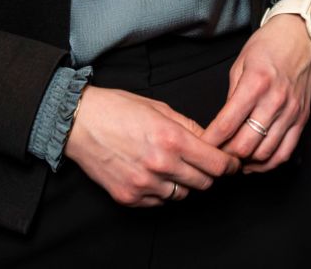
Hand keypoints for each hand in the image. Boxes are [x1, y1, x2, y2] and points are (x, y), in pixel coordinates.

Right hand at [63, 86, 239, 206]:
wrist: (79, 122)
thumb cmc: (118, 109)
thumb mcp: (160, 108)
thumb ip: (189, 127)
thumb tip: (212, 141)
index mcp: (172, 139)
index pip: (217, 164)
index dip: (230, 165)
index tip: (231, 163)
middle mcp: (161, 165)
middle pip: (204, 183)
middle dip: (209, 173)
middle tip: (203, 163)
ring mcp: (144, 184)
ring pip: (183, 195)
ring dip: (185, 183)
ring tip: (173, 166)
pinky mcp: (129, 197)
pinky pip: (159, 202)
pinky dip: (162, 191)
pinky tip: (154, 174)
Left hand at [202, 14, 310, 172]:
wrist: (300, 36)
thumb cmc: (269, 45)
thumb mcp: (240, 64)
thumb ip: (231, 96)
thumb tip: (223, 125)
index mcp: (255, 84)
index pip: (226, 125)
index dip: (210, 142)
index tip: (201, 147)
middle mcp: (274, 101)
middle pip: (245, 145)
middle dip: (226, 155)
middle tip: (216, 155)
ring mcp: (291, 112)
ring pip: (265, 153)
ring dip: (246, 162)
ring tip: (234, 159)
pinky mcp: (302, 118)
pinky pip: (285, 152)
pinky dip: (268, 164)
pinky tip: (256, 161)